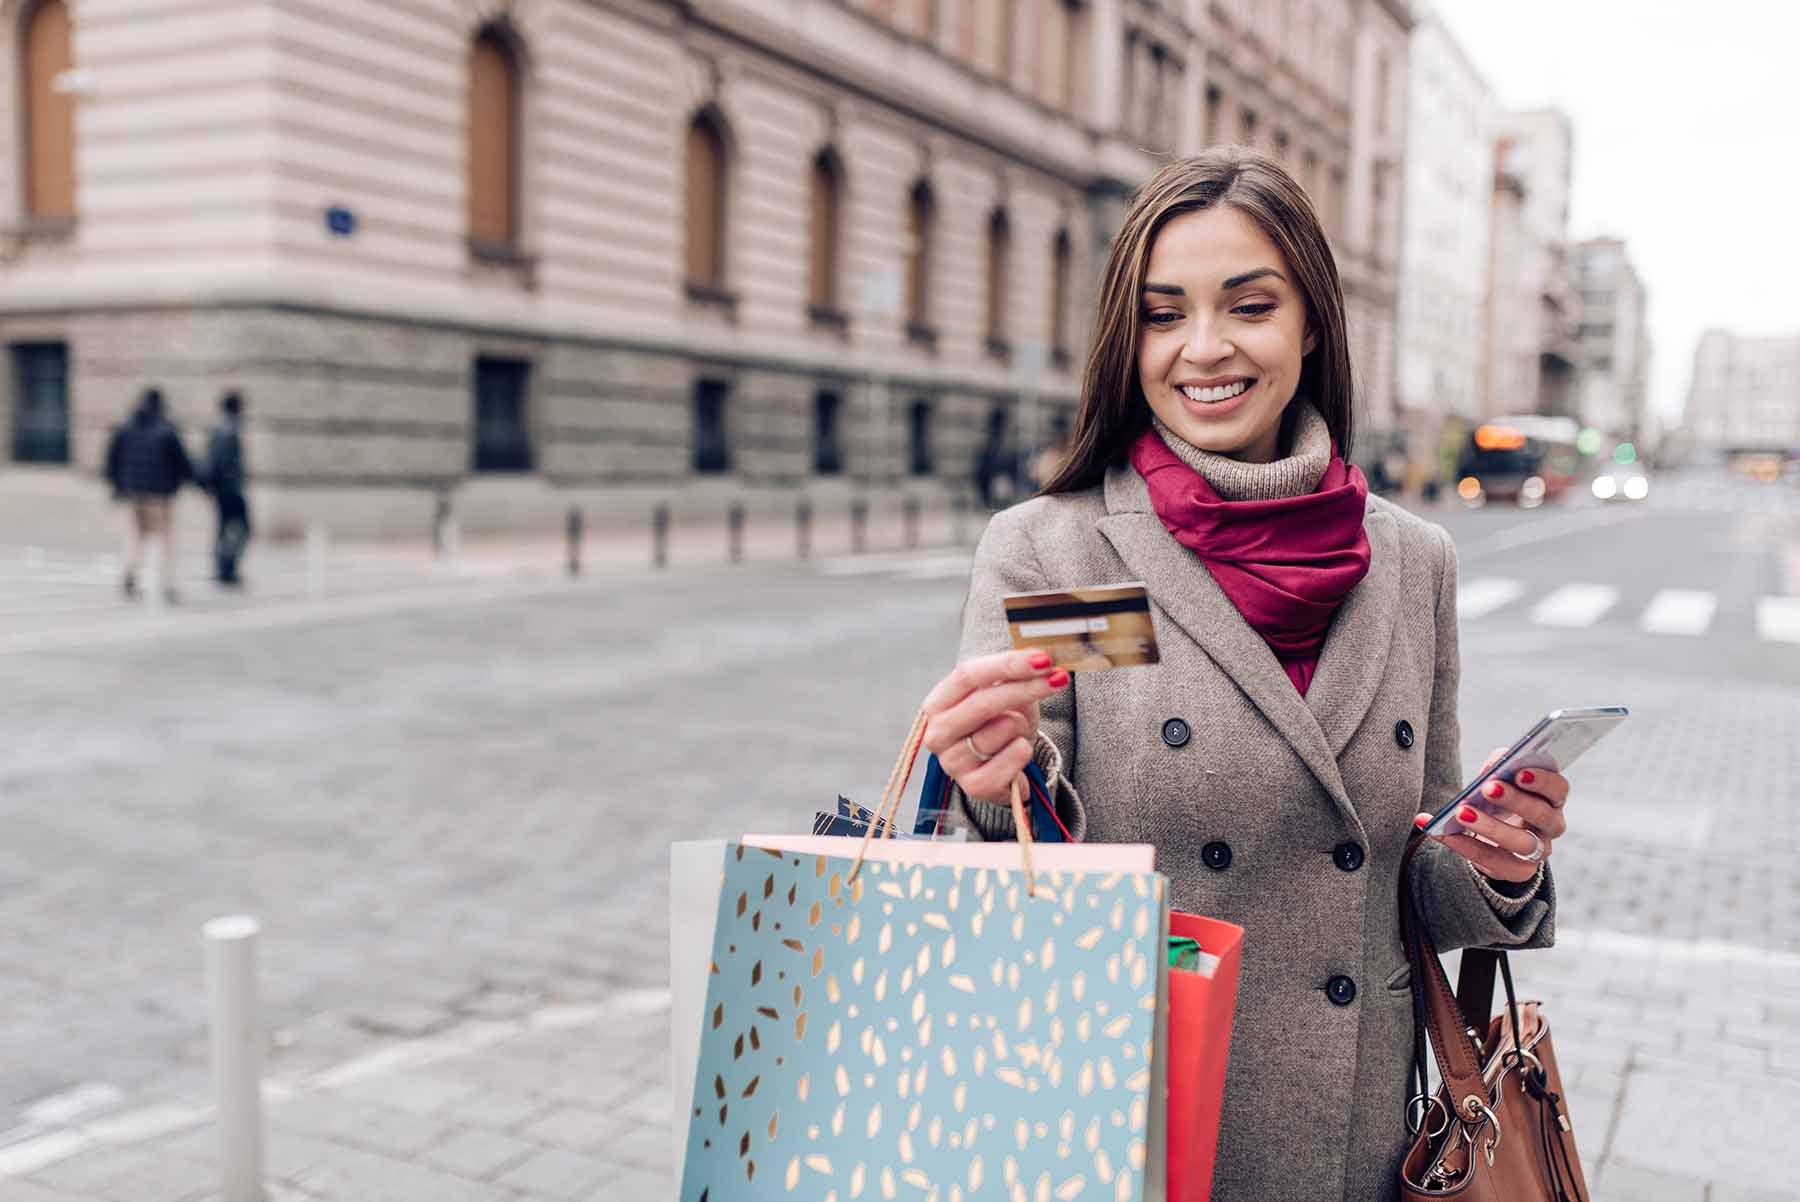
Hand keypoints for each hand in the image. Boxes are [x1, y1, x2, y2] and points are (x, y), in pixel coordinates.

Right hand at [920, 650, 1069, 804]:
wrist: (1002, 765)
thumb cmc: (1000, 721)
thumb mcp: (1004, 693)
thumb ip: (1011, 676)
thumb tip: (1039, 658)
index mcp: (938, 702)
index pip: (967, 675)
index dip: (1005, 664)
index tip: (1040, 658)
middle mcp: (937, 732)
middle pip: (983, 701)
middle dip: (1025, 687)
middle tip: (1057, 677)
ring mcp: (952, 762)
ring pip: (1000, 730)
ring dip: (1021, 726)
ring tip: (1017, 732)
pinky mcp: (973, 786)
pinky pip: (1011, 760)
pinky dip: (1022, 752)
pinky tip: (1019, 751)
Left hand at [1414, 746, 1569, 884]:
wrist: (1496, 838)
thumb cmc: (1501, 799)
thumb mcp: (1501, 779)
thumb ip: (1499, 766)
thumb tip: (1491, 767)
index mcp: (1552, 798)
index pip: (1558, 788)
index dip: (1543, 780)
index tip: (1519, 773)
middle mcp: (1552, 825)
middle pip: (1541, 814)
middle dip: (1514, 800)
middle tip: (1487, 788)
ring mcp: (1539, 851)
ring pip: (1522, 842)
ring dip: (1490, 826)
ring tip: (1461, 813)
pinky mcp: (1519, 870)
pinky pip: (1495, 862)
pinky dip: (1466, 846)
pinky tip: (1443, 834)